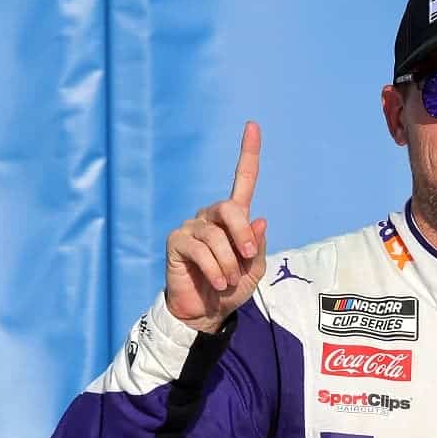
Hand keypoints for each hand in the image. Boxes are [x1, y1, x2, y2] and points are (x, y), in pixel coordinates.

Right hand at [165, 121, 267, 333]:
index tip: (253, 126)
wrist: (207, 312)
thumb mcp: (254, 269)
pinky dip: (215, 268)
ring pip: (216, 236)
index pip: (242, 180)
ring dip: (229, 262)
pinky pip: (200, 250)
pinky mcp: (176, 242)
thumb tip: (260, 219)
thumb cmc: (230, 288)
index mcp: (234, 219)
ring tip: (228, 280)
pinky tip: (217, 280)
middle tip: (248, 256)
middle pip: (231, 207)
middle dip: (243, 234)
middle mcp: (211, 217)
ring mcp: (191, 227)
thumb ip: (257, 246)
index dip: (248, 154)